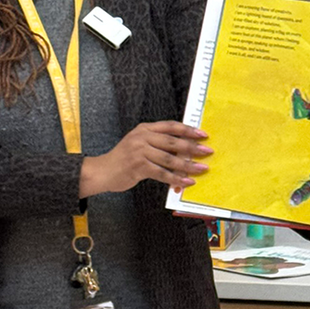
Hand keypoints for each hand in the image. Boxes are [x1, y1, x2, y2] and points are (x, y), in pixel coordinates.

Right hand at [80, 121, 211, 196]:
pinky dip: (176, 178)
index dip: (188, 130)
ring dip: (188, 165)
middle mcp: (142, 137)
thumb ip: (157, 143)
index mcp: (144, 129)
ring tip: (201, 168)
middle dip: (192, 147)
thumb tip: (183, 149)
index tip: (202, 134)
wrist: (102, 171)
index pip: (170, 126)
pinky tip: (186, 182)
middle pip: (173, 141)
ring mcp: (139, 152)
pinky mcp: (138, 167)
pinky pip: (162, 173)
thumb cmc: (123, 159)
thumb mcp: (138, 143)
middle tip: (207, 151)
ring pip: (169, 158)